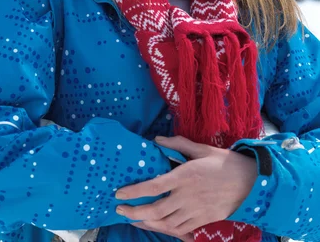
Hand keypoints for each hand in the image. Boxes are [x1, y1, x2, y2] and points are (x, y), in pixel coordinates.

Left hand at [115, 136, 256, 237]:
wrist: (250, 183)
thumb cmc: (225, 163)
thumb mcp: (201, 149)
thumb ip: (177, 144)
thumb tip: (157, 140)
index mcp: (185, 176)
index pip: (153, 186)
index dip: (134, 192)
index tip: (119, 194)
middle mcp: (187, 196)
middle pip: (155, 210)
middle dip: (134, 212)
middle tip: (120, 210)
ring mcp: (195, 211)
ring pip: (165, 223)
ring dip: (146, 222)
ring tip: (133, 219)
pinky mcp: (203, 220)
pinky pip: (180, 229)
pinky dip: (165, 229)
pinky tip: (156, 225)